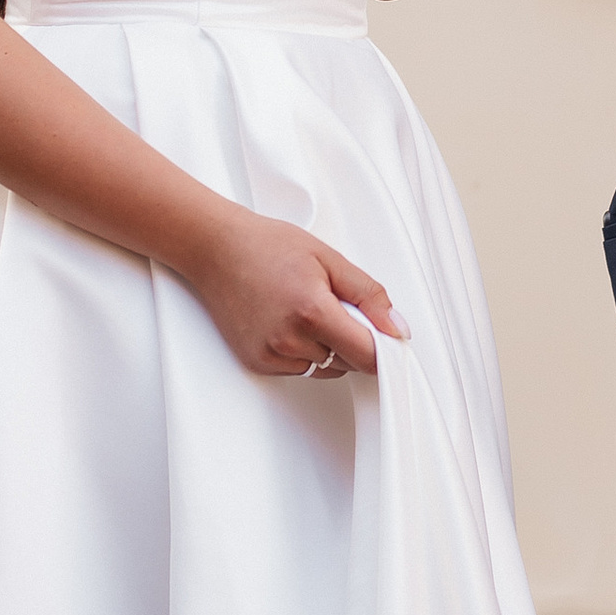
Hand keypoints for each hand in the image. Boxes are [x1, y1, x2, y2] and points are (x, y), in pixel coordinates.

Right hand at [189, 207, 406, 378]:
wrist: (218, 249)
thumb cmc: (269, 246)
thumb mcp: (330, 259)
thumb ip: (369, 295)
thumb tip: (397, 328)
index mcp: (313, 311)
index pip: (366, 354)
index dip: (383, 348)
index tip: (390, 341)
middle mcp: (290, 340)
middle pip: (348, 362)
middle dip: (353, 339)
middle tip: (335, 304)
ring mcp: (271, 354)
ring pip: (325, 367)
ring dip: (328, 347)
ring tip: (307, 309)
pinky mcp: (257, 362)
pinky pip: (299, 368)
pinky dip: (303, 351)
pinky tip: (289, 321)